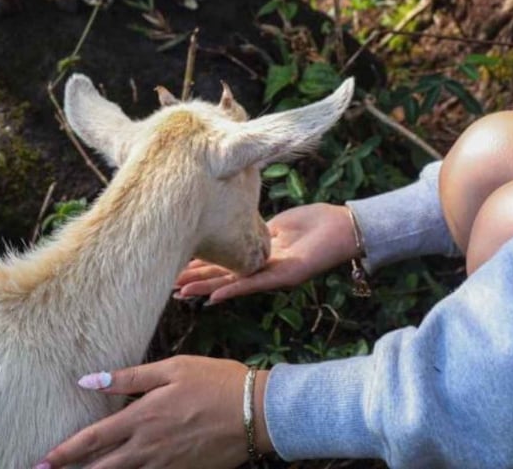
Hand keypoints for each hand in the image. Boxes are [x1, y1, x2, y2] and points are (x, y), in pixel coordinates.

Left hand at [36, 356, 261, 468]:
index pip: (94, 439)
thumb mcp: (171, 369)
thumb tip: (87, 381)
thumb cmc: (214, 381)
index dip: (65, 452)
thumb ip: (128, 378)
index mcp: (143, 417)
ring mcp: (166, 465)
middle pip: (101, 468)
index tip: (44, 461)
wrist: (256, 412)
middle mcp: (149, 447)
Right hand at [174, 203, 358, 303]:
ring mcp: (272, 272)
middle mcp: (261, 266)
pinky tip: (214, 297)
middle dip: (195, 279)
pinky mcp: (285, 275)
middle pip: (222, 273)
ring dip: (206, 287)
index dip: (199, 264)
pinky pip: (255, 283)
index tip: (175, 266)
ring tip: (182, 293)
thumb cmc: (314, 222)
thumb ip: (255, 227)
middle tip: (168, 286)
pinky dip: (233, 289)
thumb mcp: (276, 222)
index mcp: (257, 253)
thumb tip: (230, 216)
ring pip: (233, 281)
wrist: (343, 227)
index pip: (222, 260)